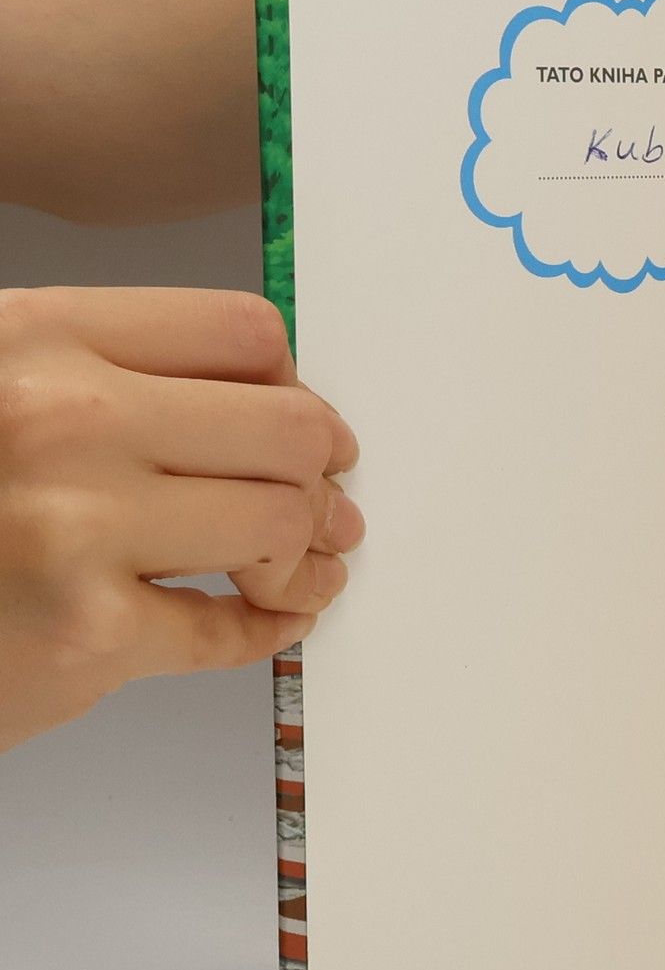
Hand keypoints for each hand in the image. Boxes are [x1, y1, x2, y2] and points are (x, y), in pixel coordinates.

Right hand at [0, 287, 360, 752]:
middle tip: (328, 501)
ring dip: (309, 553)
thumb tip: (273, 403)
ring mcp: (75, 529)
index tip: (301, 419)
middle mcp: (63, 419)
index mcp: (38, 338)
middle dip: (320, 471)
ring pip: (280, 524)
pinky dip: (271, 628)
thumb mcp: (2, 388)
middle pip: (288, 427)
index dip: (293, 383)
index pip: (243, 334)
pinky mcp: (85, 635)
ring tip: (307, 566)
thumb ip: (112, 379)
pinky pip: (229, 629)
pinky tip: (276, 620)